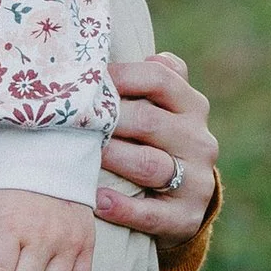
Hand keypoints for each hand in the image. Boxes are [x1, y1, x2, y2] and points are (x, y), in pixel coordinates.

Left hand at [98, 50, 216, 241]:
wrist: (182, 202)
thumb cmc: (155, 142)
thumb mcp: (162, 108)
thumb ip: (152, 78)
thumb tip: (133, 54)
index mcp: (192, 105)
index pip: (160, 78)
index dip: (121, 76)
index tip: (84, 79)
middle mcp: (199, 140)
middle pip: (149, 121)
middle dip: (108, 120)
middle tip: (70, 120)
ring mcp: (197, 179)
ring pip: (149, 164)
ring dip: (112, 158)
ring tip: (79, 156)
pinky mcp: (187, 217)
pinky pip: (152, 213)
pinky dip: (123, 207)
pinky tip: (97, 201)